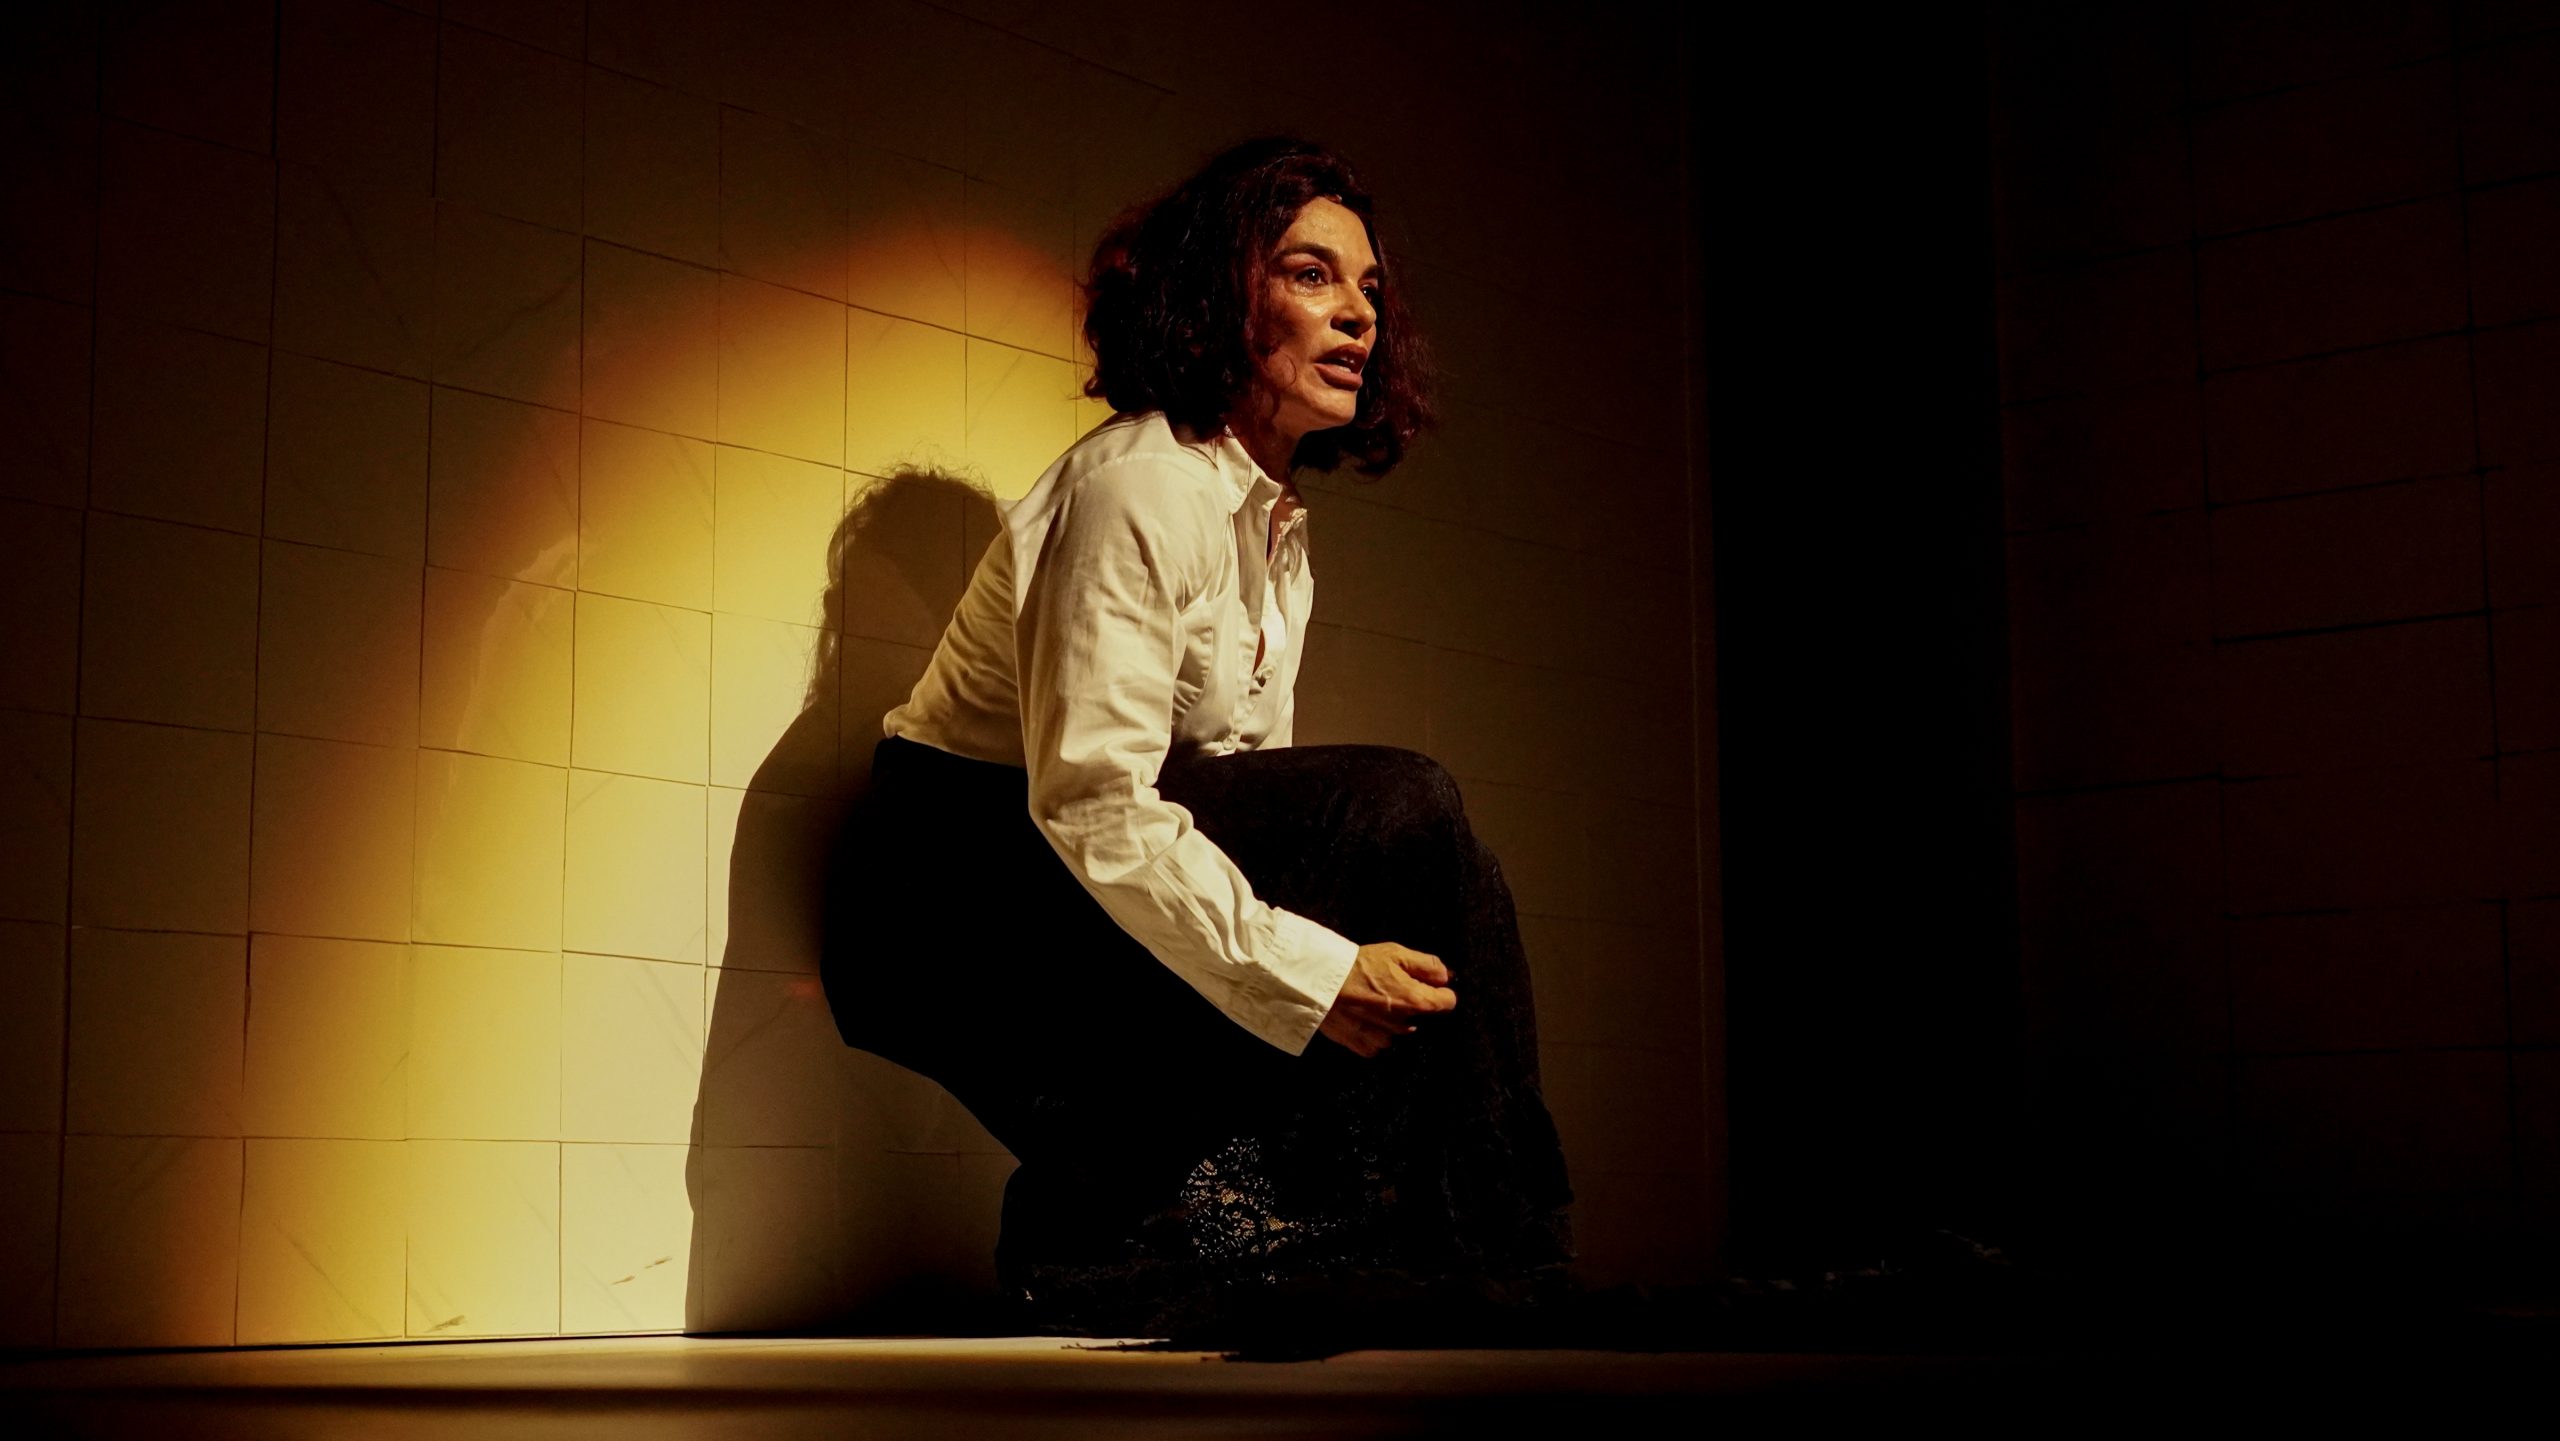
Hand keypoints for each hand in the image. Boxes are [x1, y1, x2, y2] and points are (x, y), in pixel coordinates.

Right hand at [1317, 942, 1456, 1057]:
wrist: (1321, 986)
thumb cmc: (1358, 967)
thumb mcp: (1395, 954)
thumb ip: (1427, 965)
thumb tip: (1446, 976)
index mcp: (1418, 1001)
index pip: (1448, 1002)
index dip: (1439, 990)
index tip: (1425, 983)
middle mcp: (1405, 1025)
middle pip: (1421, 1016)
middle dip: (1412, 1003)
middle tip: (1389, 987)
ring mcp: (1385, 1039)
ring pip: (1399, 1030)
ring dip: (1392, 1019)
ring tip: (1371, 1001)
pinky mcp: (1365, 1047)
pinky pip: (1378, 1042)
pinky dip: (1374, 1031)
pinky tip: (1361, 1015)